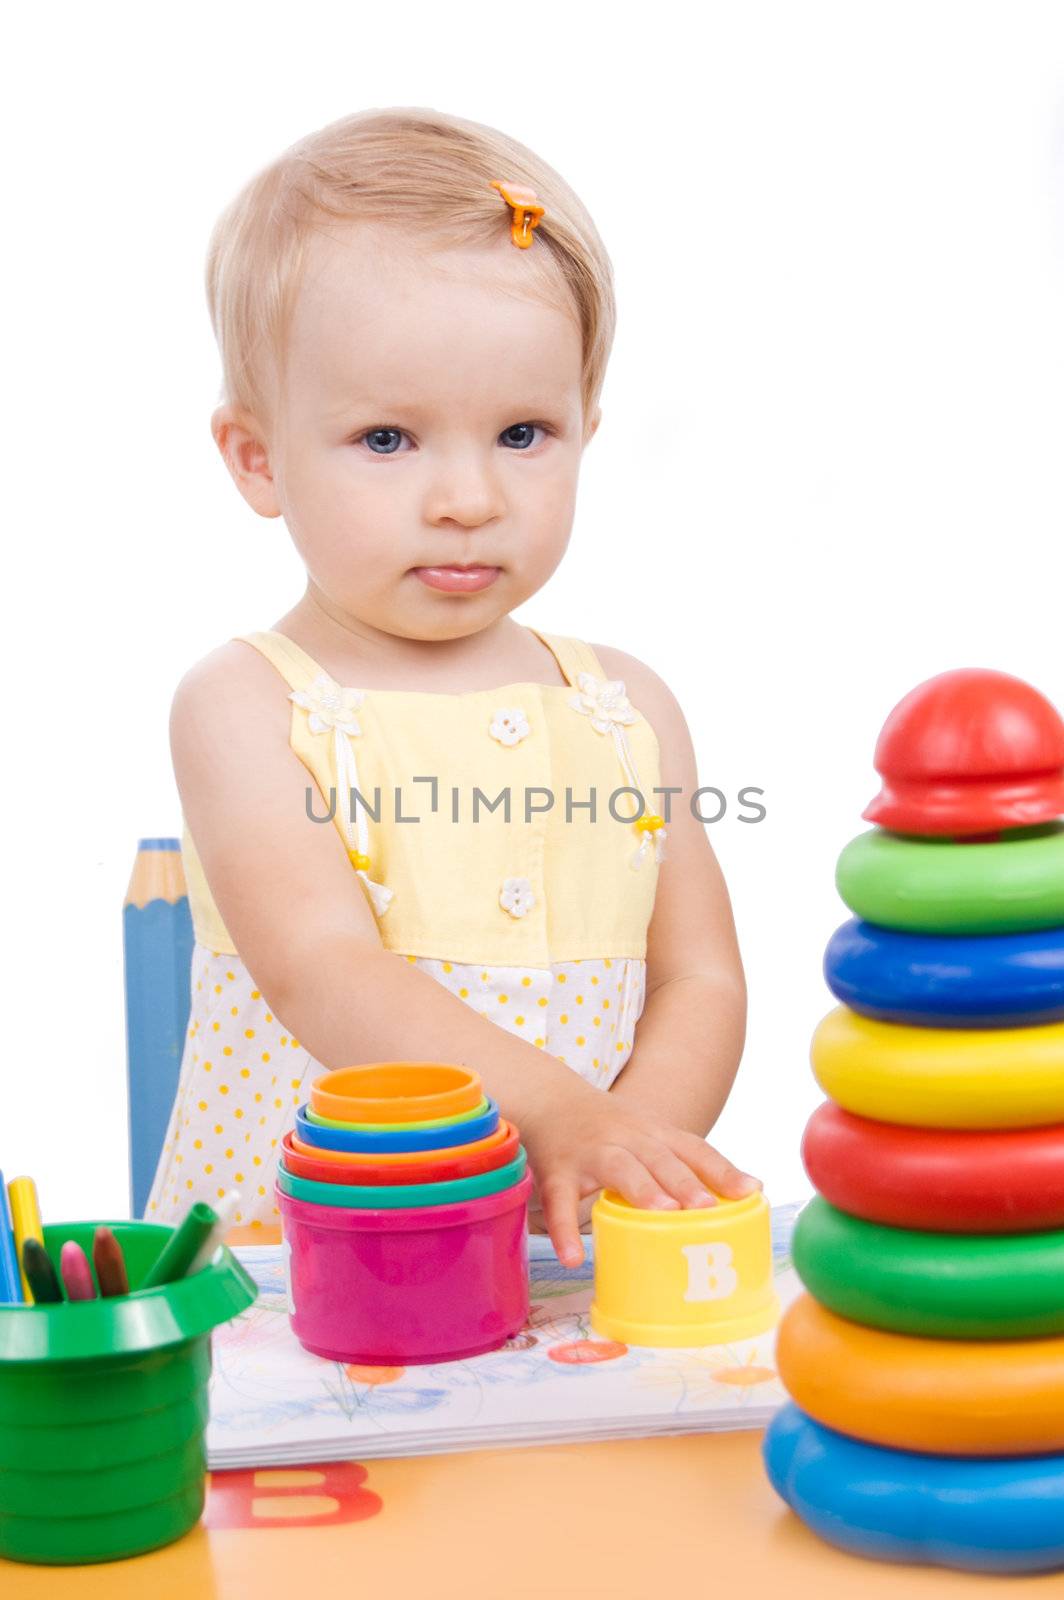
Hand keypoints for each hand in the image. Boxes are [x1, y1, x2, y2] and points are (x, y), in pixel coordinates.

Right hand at [521, 1079, 761, 1268]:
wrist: (551, 1098)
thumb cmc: (612, 1128)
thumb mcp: (650, 1134)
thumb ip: (688, 1162)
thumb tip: (750, 1193)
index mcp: (654, 1133)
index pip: (694, 1149)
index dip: (722, 1170)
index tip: (750, 1191)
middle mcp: (626, 1138)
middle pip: (659, 1158)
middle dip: (683, 1181)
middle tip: (704, 1206)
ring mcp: (591, 1154)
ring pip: (619, 1168)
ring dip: (641, 1190)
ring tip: (661, 1214)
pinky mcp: (558, 1173)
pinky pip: (560, 1202)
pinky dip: (564, 1230)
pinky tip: (574, 1258)